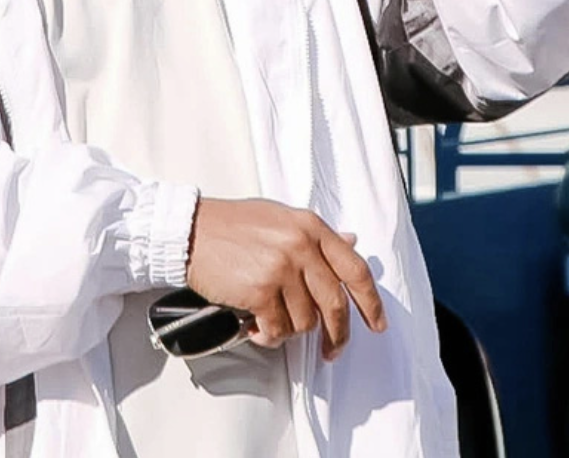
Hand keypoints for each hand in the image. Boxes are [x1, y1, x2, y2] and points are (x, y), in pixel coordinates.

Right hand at [185, 197, 387, 358]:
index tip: (377, 323)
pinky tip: (255, 326)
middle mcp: (301, 246)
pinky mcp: (260, 291)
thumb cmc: (232, 225)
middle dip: (337, 334)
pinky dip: (268, 336)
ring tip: (270, 321)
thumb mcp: (282, 218)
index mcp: (311, 227)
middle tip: (332, 350)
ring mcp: (282, 268)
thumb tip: (351, 242)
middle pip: (335, 304)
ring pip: (305, 321)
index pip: (356, 269)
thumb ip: (316, 235)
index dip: (371, 302)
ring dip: (289, 330)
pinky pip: (277, 329)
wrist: (191, 231)